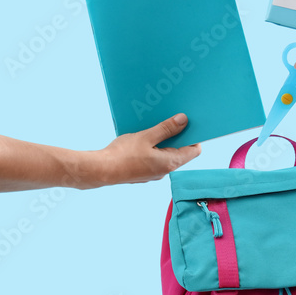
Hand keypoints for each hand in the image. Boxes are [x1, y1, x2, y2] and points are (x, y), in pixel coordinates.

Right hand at [82, 113, 200, 187]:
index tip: (189, 124)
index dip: (194, 136)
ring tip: (155, 127)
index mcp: (170, 163)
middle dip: (177, 136)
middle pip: (180, 152)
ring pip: (165, 155)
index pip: (194, 150)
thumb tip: (184, 120)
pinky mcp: (143, 173)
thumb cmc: (123, 154)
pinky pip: (154, 159)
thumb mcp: (147, 136)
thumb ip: (166, 128)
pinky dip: (153, 148)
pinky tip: (143, 138)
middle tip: (171, 121)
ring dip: (163, 141)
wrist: (101, 170)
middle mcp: (164, 171)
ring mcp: (153, 174)